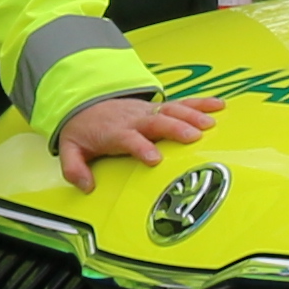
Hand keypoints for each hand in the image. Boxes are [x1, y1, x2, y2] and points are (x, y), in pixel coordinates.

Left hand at [46, 89, 213, 187]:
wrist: (84, 103)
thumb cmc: (83, 129)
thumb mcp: (70, 149)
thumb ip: (75, 169)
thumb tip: (86, 186)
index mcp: (115, 132)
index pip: (129, 139)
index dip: (141, 148)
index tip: (155, 159)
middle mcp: (134, 119)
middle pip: (156, 122)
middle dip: (175, 129)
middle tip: (193, 137)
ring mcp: (147, 111)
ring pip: (171, 111)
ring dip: (191, 116)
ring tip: (210, 126)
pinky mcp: (157, 108)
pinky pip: (181, 103)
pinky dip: (200, 103)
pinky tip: (218, 105)